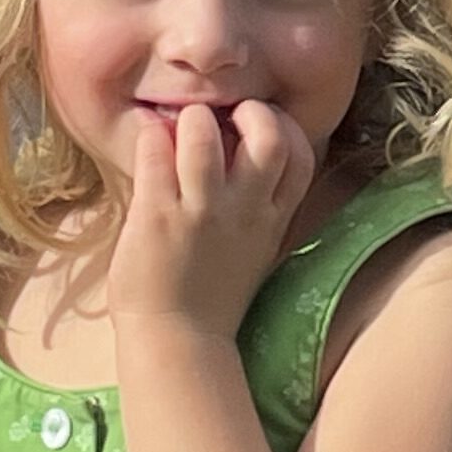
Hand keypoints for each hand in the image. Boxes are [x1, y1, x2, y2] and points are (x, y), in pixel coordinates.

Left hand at [105, 97, 317, 337]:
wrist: (176, 341)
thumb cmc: (210, 293)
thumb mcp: (256, 247)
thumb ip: (259, 205)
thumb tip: (239, 152)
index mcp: (273, 218)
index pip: (301, 154)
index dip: (283, 127)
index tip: (256, 130)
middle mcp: (245, 210)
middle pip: (269, 135)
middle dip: (248, 110)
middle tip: (222, 120)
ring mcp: (201, 212)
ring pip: (203, 133)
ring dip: (190, 119)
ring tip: (178, 131)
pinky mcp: (157, 216)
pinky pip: (155, 152)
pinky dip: (151, 136)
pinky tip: (150, 144)